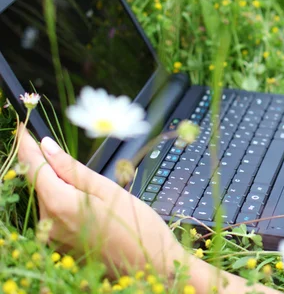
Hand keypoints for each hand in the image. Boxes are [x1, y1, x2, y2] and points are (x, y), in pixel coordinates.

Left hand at [17, 127, 186, 276]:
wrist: (152, 265)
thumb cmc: (137, 226)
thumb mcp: (109, 188)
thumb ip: (73, 168)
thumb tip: (47, 147)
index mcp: (62, 205)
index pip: (34, 168)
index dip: (26, 146)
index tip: (22, 127)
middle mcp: (51, 224)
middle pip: (40, 183)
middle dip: (47, 164)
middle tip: (60, 146)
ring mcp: (53, 238)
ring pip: (47, 198)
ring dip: (58, 183)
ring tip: (87, 181)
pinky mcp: (60, 246)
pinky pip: (55, 214)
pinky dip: (64, 199)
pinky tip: (85, 200)